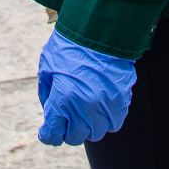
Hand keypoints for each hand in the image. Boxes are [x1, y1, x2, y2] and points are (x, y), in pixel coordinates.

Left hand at [37, 30, 135, 146]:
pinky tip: (99, 105)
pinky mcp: (121, 102)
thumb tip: (50, 113)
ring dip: (87, 124)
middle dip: (67, 128)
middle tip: (66, 115)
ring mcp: (106, 107)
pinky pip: (112, 123)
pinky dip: (105, 118)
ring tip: (84, 107)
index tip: (47, 131)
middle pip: (74, 137)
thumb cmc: (69, 46)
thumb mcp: (47, 68)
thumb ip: (47, 95)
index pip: (52, 135)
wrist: (100, 30)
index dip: (48, 134)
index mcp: (63, 100)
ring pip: (95, 132)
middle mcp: (85, 109)